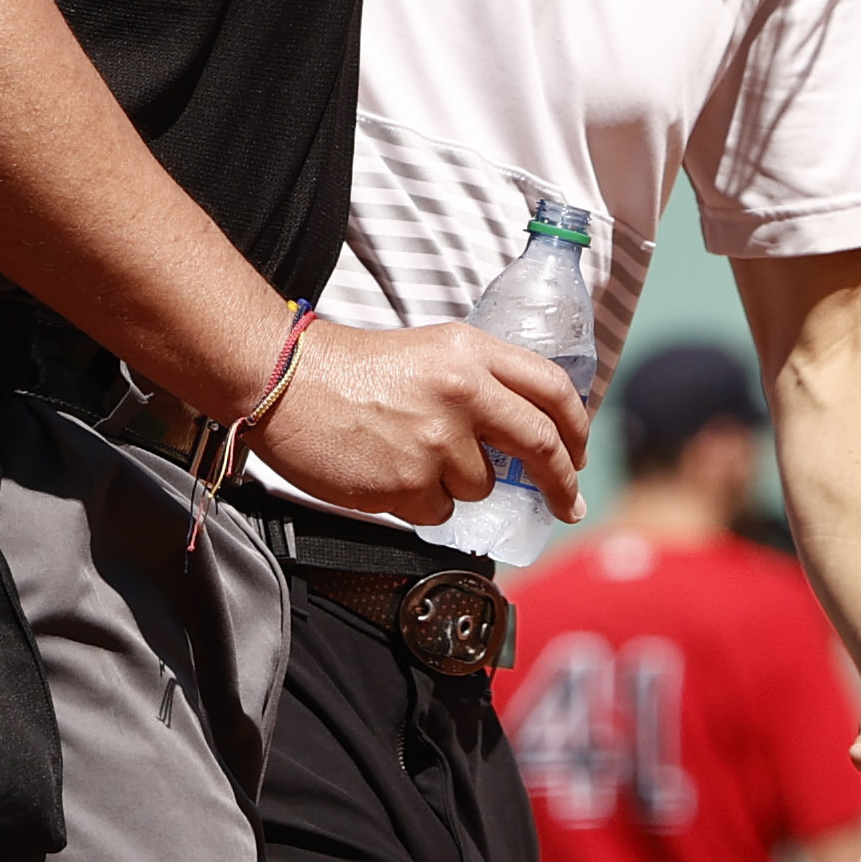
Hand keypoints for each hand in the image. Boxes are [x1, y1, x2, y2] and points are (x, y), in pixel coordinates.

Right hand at [248, 320, 585, 527]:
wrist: (282, 380)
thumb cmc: (346, 368)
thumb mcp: (427, 351)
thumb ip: (478, 383)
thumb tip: (520, 433)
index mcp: (470, 352)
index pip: (551, 389)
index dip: (576, 427)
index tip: (579, 454)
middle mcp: (463, 392)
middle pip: (540, 445)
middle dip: (561, 482)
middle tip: (566, 502)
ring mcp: (437, 440)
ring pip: (482, 486)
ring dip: (457, 483)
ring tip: (410, 455)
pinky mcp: (408, 481)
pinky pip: (438, 510)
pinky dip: (420, 501)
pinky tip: (389, 472)